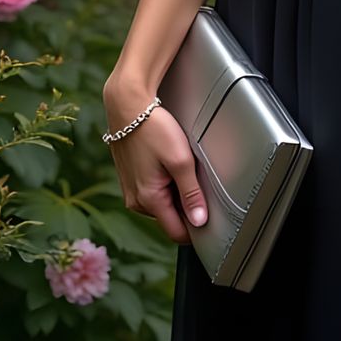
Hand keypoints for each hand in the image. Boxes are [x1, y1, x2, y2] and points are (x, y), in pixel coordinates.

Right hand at [103, 90, 206, 246]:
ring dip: (176, 193)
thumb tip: (199, 222)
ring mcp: (131, 191)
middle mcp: (136, 201)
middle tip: (198, 181)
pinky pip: (153, 192)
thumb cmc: (153, 129)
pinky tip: (169, 164)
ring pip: (162, 205)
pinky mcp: (130, 180)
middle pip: (170, 219)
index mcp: (148, 200)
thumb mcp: (180, 160)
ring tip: (182, 168)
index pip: (177, 233)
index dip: (197, 229)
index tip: (212, 218)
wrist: (128, 107)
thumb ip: (191, 193)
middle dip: (187, 207)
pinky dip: (165, 184)